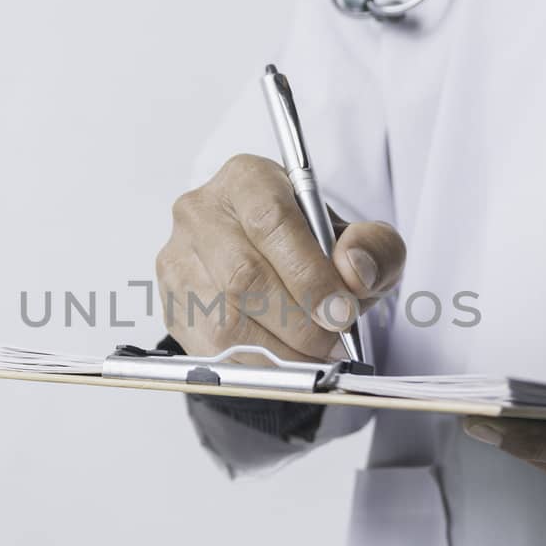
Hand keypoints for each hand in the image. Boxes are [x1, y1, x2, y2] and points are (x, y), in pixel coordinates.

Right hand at [157, 154, 405, 360]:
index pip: (272, 222)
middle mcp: (202, 212)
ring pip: (224, 319)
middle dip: (298, 321)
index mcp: (248, 180)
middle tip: (332, 341)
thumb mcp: (360, 239)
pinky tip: (283, 362)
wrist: (274, 268)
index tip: (340, 311)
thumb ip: (374, 247)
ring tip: (313, 355)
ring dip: (279, 350)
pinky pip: (209, 349)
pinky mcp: (171, 303)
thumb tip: (355, 271)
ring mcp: (178, 259)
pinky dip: (254, 365)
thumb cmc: (314, 248)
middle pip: (244, 276)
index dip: (309, 274)